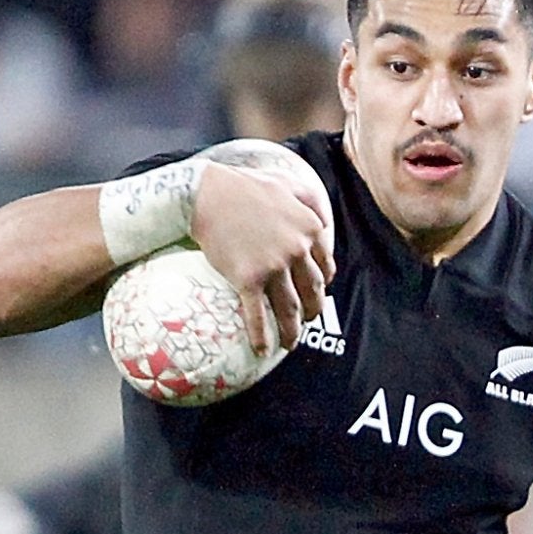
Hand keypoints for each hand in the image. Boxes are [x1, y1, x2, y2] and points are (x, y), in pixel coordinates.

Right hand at [189, 158, 333, 355]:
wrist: (207, 193)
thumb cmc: (245, 185)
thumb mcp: (287, 183)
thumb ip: (310, 199)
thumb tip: (325, 220)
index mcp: (310, 228)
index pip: (325, 266)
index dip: (322, 283)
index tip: (314, 292)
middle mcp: (297, 250)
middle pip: (312, 291)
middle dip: (312, 310)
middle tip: (307, 320)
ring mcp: (273, 267)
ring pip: (290, 309)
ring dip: (292, 331)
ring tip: (290, 343)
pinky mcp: (248, 279)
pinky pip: (258, 315)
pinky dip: (261, 336)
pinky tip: (262, 350)